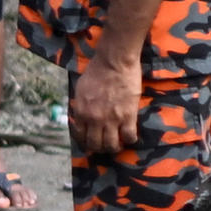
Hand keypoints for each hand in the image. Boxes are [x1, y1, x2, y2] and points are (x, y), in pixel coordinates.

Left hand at [73, 44, 143, 160]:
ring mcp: (112, 119)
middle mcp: (94, 120)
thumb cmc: (96, 71)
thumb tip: (81, 115)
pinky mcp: (128, 116)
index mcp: (81, 113)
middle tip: (105, 146)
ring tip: (118, 145)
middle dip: (99, 148)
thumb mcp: (80, 90)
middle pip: (95, 145)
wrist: (114, 62)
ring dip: (114, 148)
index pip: (80, 137)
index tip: (91, 142)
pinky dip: (130, 140)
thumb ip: (80, 105)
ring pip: (111, 145)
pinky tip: (130, 137)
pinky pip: (129, 136)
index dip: (86, 142)